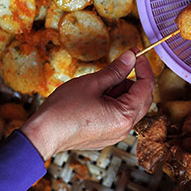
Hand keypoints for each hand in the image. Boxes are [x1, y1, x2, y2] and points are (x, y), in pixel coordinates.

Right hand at [20, 51, 154, 159]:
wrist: (43, 134)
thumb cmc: (64, 109)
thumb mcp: (93, 83)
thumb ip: (116, 70)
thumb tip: (131, 57)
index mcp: (125, 116)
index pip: (146, 87)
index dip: (144, 67)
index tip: (136, 54)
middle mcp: (125, 129)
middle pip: (141, 98)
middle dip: (132, 79)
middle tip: (118, 66)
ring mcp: (115, 134)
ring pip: (129, 106)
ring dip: (120, 91)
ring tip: (98, 85)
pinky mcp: (106, 136)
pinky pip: (118, 116)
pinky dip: (113, 102)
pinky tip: (95, 97)